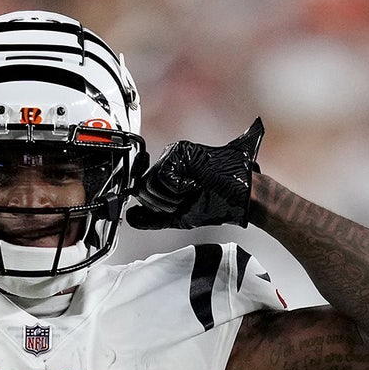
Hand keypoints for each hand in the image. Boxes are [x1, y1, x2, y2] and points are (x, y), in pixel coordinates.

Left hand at [126, 117, 263, 228]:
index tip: (176, 207)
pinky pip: (163, 176)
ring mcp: (173, 154)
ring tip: (190, 193)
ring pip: (150, 182)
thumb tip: (130, 217)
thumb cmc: (215, 204)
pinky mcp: (180, 151)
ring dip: (170, 197)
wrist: (239, 198)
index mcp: (165, 174)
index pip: (143, 191)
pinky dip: (178, 187)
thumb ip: (153, 218)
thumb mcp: (177, 216)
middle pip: (142, 187)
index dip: (156, 205)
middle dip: (162, 204)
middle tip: (184, 202)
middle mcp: (167, 161)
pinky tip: (194, 185)